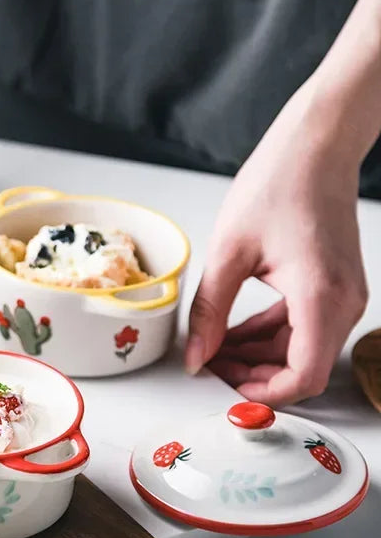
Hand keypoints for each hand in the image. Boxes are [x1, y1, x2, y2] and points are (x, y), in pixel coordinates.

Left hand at [186, 87, 368, 406]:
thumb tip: (195, 358)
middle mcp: (342, 303)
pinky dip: (267, 335)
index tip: (223, 388)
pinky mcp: (333, 287)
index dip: (263, 393)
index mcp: (321, 297)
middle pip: (301, 369)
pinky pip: (301, 328)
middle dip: (252, 375)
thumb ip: (209, 313)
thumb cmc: (278, 184)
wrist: (316, 145)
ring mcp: (342, 296)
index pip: (304, 377)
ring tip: (212, 347)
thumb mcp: (228, 253)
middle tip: (207, 365)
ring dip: (256, 356)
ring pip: (299, 351)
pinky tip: (232, 331)